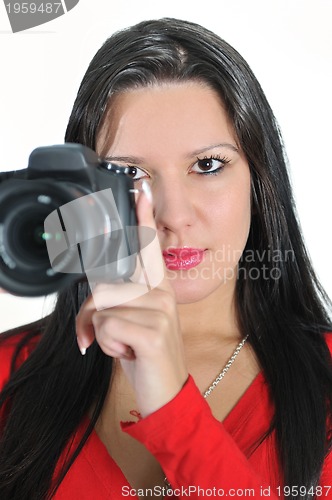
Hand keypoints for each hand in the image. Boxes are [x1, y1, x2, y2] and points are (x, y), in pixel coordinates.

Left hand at [76, 183, 187, 416]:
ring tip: (125, 346)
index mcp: (157, 288)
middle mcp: (160, 294)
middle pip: (104, 284)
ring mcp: (159, 310)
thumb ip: (112, 305)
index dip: (143, 215)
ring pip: (102, 307)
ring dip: (102, 334)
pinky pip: (106, 326)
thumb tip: (90, 304)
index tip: (140, 187)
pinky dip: (107, 346)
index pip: (148, 246)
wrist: (166, 392)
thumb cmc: (145, 355)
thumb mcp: (128, 326)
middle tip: (111, 337)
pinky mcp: (152, 330)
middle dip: (94, 314)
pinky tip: (129, 354)